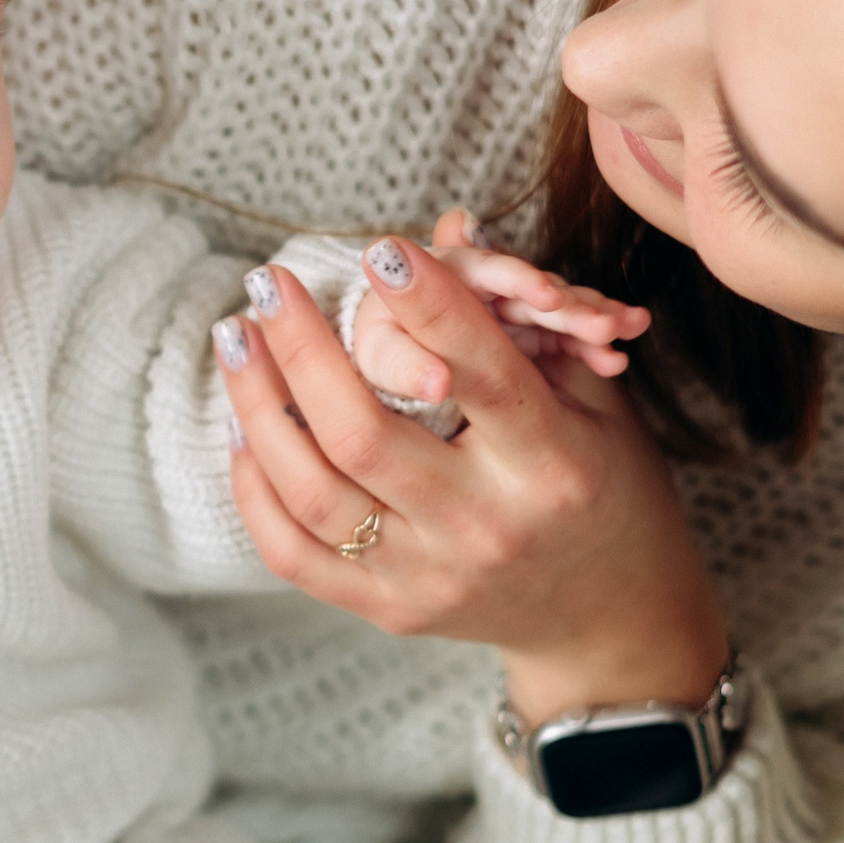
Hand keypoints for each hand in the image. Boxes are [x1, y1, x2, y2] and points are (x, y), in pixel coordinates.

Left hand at [223, 243, 726, 726]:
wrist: (609, 618)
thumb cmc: (604, 484)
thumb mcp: (591, 398)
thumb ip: (516, 318)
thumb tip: (446, 224)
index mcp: (552, 467)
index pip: (480, 376)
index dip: (429, 309)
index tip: (379, 249)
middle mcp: (485, 528)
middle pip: (364, 435)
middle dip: (302, 349)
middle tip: (266, 283)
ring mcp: (430, 577)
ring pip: (312, 494)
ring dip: (256, 407)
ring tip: (235, 339)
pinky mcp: (390, 610)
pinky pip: (293, 554)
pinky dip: (256, 489)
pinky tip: (243, 430)